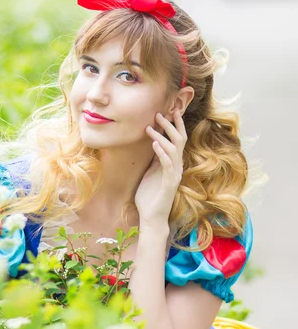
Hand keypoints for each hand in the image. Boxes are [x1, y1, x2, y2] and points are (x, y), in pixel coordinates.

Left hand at [135, 110, 186, 227]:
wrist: (151, 217)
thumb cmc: (149, 196)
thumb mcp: (150, 173)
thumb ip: (155, 159)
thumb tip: (154, 143)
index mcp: (172, 163)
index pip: (176, 140)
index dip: (174, 126)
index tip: (168, 111)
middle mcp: (176, 166)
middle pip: (179, 140)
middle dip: (170, 126)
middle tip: (159, 113)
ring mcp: (174, 174)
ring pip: (173, 150)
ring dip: (162, 137)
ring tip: (150, 127)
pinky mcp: (170, 183)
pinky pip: (167, 164)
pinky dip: (161, 152)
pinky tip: (154, 144)